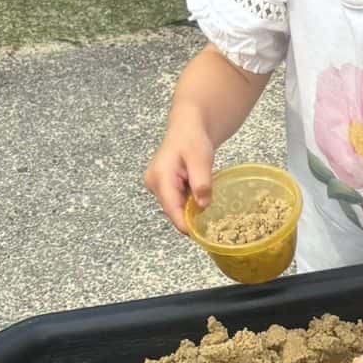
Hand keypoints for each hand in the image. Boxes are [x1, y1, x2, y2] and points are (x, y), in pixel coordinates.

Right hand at [144, 118, 216, 232]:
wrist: (188, 127)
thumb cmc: (192, 138)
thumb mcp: (200, 158)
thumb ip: (201, 182)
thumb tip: (202, 206)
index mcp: (160, 177)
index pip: (171, 208)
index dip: (184, 224)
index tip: (197, 235)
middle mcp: (153, 183)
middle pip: (172, 209)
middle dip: (189, 215)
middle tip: (209, 218)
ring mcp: (156, 186)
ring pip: (175, 206)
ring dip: (190, 207)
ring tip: (205, 199)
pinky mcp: (162, 187)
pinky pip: (177, 201)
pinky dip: (188, 201)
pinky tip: (198, 195)